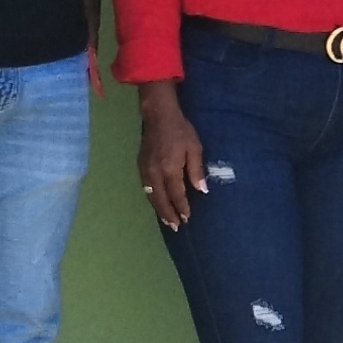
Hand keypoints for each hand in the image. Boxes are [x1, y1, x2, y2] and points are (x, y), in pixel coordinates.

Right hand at [138, 86, 206, 230]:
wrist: (159, 116)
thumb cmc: (181, 131)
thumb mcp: (195, 148)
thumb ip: (197, 170)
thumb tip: (202, 191)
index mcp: (170, 169)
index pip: (176, 194)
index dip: (182, 208)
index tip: (187, 218)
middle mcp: (155, 173)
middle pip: (160, 199)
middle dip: (168, 214)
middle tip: (176, 227)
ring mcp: (145, 170)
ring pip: (151, 195)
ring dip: (159, 209)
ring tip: (167, 220)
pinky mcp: (141, 166)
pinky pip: (146, 188)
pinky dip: (152, 198)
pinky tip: (158, 203)